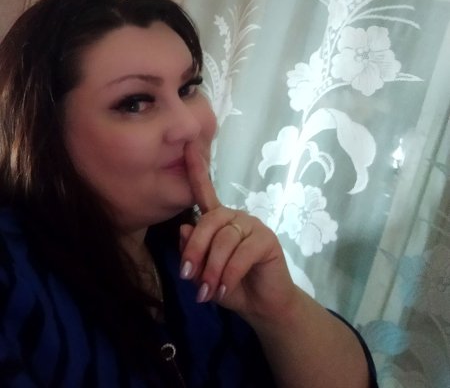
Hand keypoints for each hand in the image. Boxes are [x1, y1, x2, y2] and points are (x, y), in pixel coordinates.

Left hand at [179, 142, 297, 321]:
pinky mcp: (267, 239)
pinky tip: (225, 289)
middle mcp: (234, 217)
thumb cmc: (231, 286)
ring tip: (206, 291)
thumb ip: (192, 252)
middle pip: (209, 221)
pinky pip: (242, 253)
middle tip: (187, 276)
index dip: (196, 169)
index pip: (204, 192)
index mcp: (218, 221)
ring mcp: (253, 225)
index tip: (186, 145)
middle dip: (195, 249)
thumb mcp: (204, 273)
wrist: (263, 306)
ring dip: (212, 269)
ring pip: (224, 240)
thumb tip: (184, 227)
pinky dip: (229, 274)